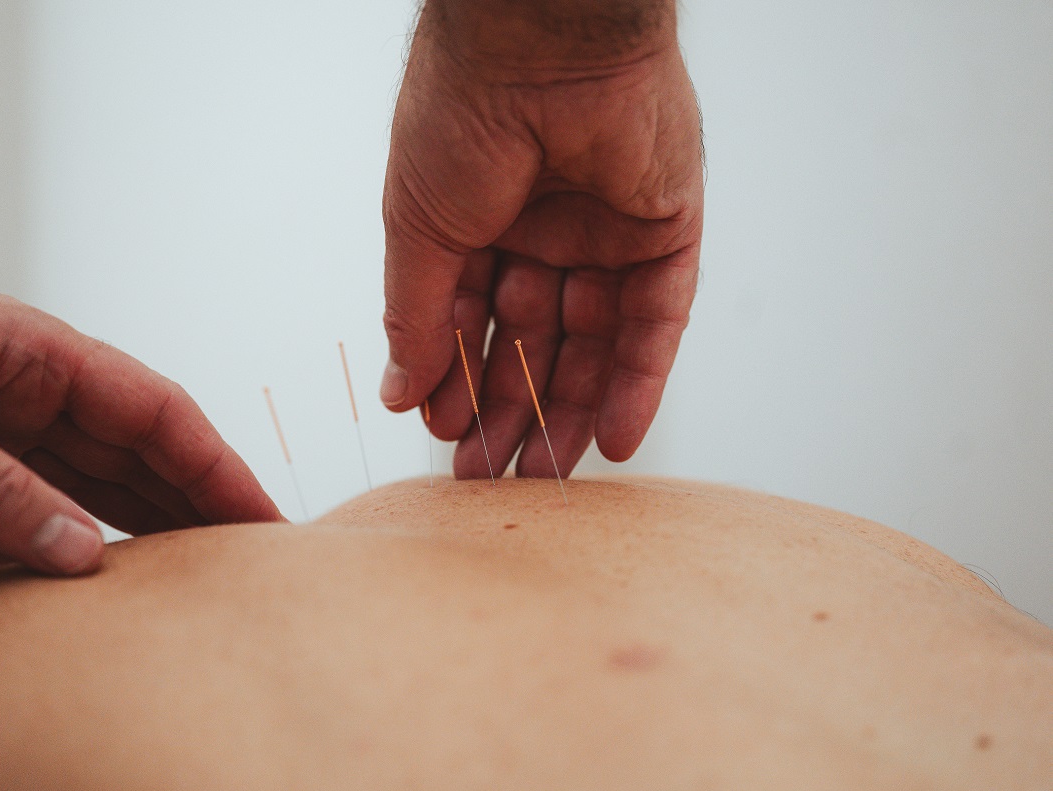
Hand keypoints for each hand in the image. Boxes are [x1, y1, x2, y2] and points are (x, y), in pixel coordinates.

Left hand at [0, 270, 279, 573]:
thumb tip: (82, 552)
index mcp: (29, 353)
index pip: (149, 408)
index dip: (213, 462)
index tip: (259, 514)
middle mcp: (22, 395)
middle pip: (132, 452)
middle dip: (191, 501)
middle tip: (245, 560)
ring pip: (86, 489)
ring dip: (137, 531)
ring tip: (192, 579)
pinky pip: (27, 520)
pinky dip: (65, 551)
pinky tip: (97, 582)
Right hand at [379, 3, 702, 477]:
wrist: (537, 42)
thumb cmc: (461, 114)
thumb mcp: (419, 230)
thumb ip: (417, 316)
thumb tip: (400, 390)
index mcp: (479, 222)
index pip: (471, 321)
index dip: (458, 381)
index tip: (443, 436)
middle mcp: (545, 230)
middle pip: (532, 341)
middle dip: (510, 409)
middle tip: (489, 474)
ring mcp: (606, 232)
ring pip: (593, 343)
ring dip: (570, 409)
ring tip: (544, 472)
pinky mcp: (664, 231)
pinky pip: (656, 321)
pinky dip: (639, 382)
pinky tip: (614, 439)